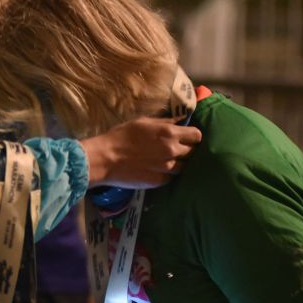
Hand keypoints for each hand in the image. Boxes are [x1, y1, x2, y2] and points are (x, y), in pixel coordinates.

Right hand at [81, 117, 201, 188]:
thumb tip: (180, 121)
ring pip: (184, 166)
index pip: (197, 135)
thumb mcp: (143, 122)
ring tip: (165, 160)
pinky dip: (167, 173)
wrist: (105, 158)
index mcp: (170, 133)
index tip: (186, 137)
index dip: (192, 136)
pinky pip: (171, 177)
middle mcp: (172, 151)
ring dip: (178, 162)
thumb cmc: (121, 136)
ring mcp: (167, 168)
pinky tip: (157, 170)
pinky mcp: (160, 181)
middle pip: (193, 151)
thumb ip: (164, 122)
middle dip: (187, 149)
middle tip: (175, 148)